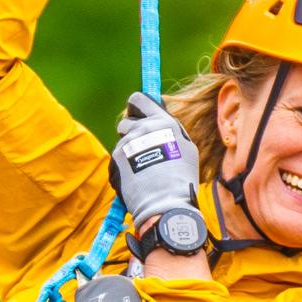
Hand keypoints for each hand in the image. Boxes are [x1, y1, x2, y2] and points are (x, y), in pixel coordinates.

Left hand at [109, 92, 199, 239]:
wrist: (166, 202)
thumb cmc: (181, 177)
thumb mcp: (185, 147)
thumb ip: (169, 130)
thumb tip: (158, 121)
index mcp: (161, 122)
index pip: (139, 99)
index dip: (136, 106)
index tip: (137, 113)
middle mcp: (141, 128)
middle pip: (126, 122)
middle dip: (131, 133)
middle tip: (142, 150)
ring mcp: (126, 143)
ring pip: (122, 143)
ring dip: (129, 153)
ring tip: (142, 170)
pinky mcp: (116, 159)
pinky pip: (117, 159)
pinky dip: (123, 167)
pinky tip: (136, 179)